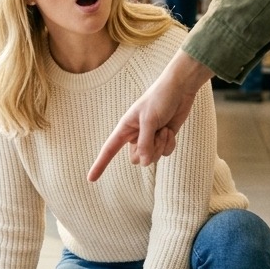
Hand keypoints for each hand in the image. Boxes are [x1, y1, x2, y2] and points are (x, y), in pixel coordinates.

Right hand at [88, 49, 212, 179]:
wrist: (179, 89)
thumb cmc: (160, 99)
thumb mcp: (150, 120)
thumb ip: (145, 142)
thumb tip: (145, 163)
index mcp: (125, 128)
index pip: (109, 150)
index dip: (100, 164)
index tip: (90, 179)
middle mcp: (135, 136)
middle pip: (137, 159)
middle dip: (149, 150)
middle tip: (156, 133)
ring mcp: (150, 139)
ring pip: (153, 158)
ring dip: (161, 145)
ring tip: (164, 128)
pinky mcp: (163, 139)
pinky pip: (165, 153)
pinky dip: (169, 144)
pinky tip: (170, 131)